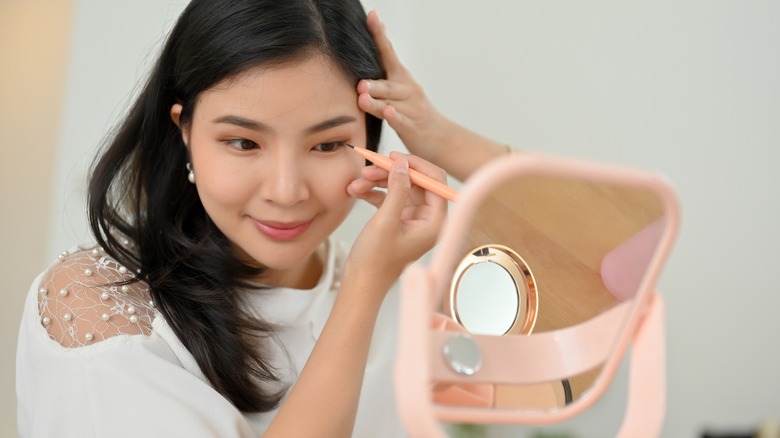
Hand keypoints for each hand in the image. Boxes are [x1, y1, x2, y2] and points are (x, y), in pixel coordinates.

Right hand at [345, 152, 446, 284]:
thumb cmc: (375, 262)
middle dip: (391, 174)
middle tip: (369, 168)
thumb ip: (397, 190)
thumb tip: (402, 164)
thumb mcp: (385, 221)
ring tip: (357, 183)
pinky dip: (374, 193)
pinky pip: (390, 197)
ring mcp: (413, 220)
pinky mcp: (399, 221)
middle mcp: (428, 220)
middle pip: (416, 182)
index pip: (435, 181)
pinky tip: (357, 192)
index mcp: (435, 222)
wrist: (361, 284)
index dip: (415, 165)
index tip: (394, 157)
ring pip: (399, 188)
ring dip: (378, 182)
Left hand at [359, 11, 506, 181]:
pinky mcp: (412, 125)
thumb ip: (381, 78)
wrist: (439, 137)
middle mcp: (408, 89)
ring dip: (376, 101)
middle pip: (388, 84)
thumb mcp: (398, 91)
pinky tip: (389, 112)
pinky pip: (401, 120)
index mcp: (401, 77)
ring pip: (390, 103)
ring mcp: (411, 107)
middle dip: (374, 83)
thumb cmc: (412, 112)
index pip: (387, 53)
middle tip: (360, 83)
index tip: (371, 16)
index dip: (379, 35)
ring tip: (363, 97)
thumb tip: (362, 62)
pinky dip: (394, 116)